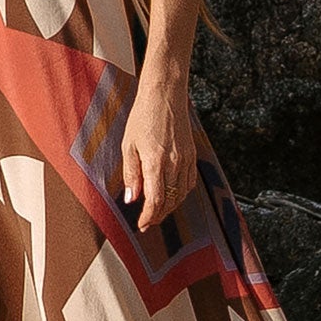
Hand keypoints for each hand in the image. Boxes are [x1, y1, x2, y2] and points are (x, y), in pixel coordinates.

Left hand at [121, 73, 196, 229]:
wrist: (165, 95)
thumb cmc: (142, 117)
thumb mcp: (129, 145)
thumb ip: (131, 174)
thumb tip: (132, 199)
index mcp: (156, 162)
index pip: (156, 201)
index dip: (149, 217)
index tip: (141, 225)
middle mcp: (174, 164)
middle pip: (170, 201)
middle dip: (158, 215)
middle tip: (147, 223)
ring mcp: (186, 160)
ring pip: (181, 194)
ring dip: (170, 207)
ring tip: (157, 212)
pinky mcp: (192, 155)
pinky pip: (189, 182)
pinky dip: (181, 194)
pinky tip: (172, 195)